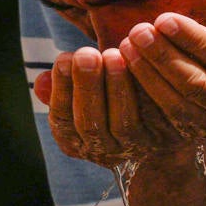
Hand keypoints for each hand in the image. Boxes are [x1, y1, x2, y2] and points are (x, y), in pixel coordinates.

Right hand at [33, 45, 193, 167]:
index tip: (63, 58)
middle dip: (87, 87)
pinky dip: (150, 89)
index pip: (63, 121)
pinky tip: (145, 61)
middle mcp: (104, 152)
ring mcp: (135, 148)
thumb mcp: (80, 96)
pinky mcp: (165, 139)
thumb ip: (61, 89)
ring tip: (115, 53)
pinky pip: (157, 116)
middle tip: (88, 54)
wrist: (158, 128)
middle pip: (91, 125)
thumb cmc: (108, 100)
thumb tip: (40, 81)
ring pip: (124, 123)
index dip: (62, 90)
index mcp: (76, 141)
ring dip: (117, 87)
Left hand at [118, 12, 205, 150]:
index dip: (192, 40)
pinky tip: (128, 70)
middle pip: (195, 83)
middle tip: (137, 31)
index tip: (164, 19)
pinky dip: (146, 95)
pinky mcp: (199, 136)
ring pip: (177, 104)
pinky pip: (167, 117)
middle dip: (162, 57)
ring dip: (148, 76)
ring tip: (127, 47)